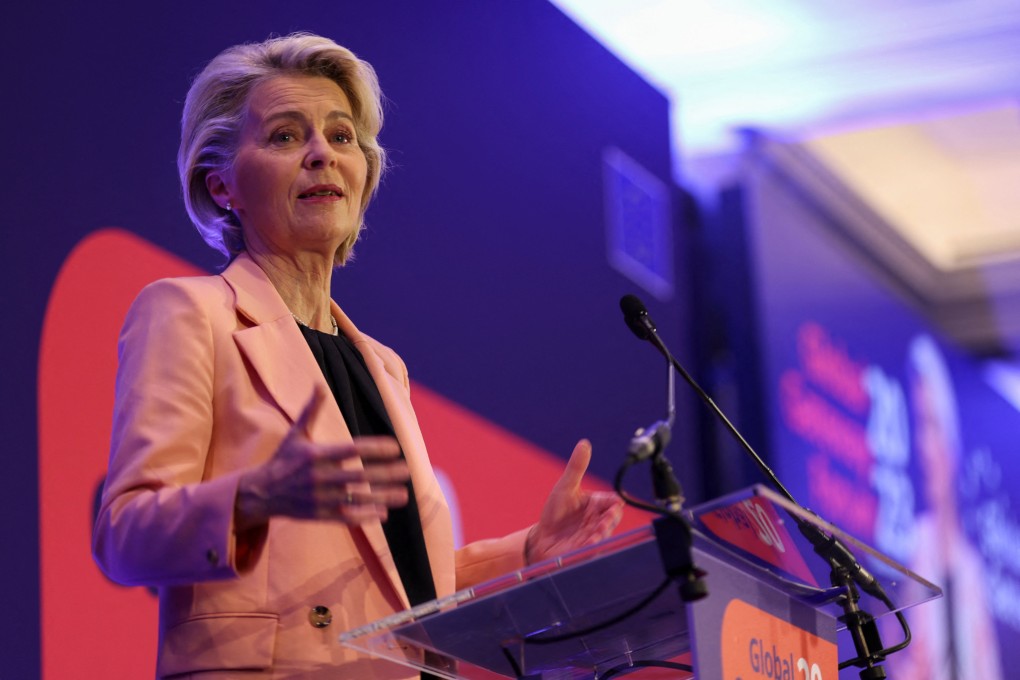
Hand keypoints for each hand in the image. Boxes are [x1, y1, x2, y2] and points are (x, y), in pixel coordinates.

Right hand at [235, 385, 409, 528]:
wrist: (260, 493)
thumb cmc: (284, 459)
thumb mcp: (296, 434)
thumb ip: (311, 411)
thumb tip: (319, 383)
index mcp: (316, 455)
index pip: (351, 450)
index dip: (375, 448)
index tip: (395, 447)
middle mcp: (319, 477)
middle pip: (359, 475)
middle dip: (386, 474)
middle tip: (408, 470)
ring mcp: (320, 498)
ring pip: (357, 498)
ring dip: (383, 497)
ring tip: (404, 494)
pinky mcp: (319, 516)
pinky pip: (347, 517)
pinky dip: (366, 516)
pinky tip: (384, 512)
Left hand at [525, 439, 623, 563]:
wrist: (541, 538)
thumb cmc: (555, 513)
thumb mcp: (565, 487)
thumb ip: (577, 467)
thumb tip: (584, 443)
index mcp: (596, 505)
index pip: (612, 502)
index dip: (614, 503)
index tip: (615, 503)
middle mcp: (597, 521)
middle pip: (612, 519)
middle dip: (611, 519)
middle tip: (608, 516)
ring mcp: (592, 537)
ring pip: (604, 535)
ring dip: (602, 533)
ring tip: (598, 532)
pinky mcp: (584, 551)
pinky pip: (592, 550)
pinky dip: (592, 548)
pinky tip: (590, 544)